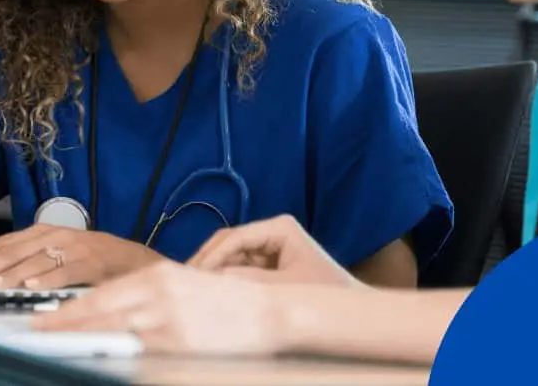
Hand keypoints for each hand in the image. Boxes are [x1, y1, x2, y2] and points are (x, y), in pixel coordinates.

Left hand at [0, 225, 162, 288]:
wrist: (134, 260)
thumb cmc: (93, 259)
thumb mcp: (57, 253)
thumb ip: (30, 259)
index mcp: (45, 231)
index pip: (4, 242)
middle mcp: (56, 235)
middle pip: (13, 250)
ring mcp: (74, 247)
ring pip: (35, 260)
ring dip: (11, 274)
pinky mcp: (91, 261)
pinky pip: (65, 271)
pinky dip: (47, 279)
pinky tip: (32, 287)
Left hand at [31, 260, 287, 355]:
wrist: (271, 312)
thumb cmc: (229, 303)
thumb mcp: (186, 287)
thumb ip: (150, 297)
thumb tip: (114, 315)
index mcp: (159, 276)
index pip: (103, 293)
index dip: (71, 308)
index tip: (45, 316)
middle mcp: (159, 293)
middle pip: (100, 310)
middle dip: (65, 322)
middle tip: (37, 331)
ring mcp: (168, 321)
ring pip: (113, 332)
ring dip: (83, 340)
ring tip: (57, 346)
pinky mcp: (180, 345)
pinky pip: (140, 354)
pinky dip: (118, 358)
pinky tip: (102, 361)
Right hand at [187, 215, 355, 286]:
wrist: (352, 310)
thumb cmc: (325, 294)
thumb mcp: (284, 288)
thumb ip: (249, 281)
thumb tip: (214, 277)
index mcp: (279, 227)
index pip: (235, 237)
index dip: (212, 255)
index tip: (194, 275)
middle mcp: (272, 231)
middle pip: (229, 242)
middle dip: (208, 260)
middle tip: (186, 280)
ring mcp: (270, 246)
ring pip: (231, 255)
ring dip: (214, 269)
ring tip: (195, 288)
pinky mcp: (268, 262)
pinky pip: (239, 266)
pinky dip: (225, 277)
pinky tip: (212, 290)